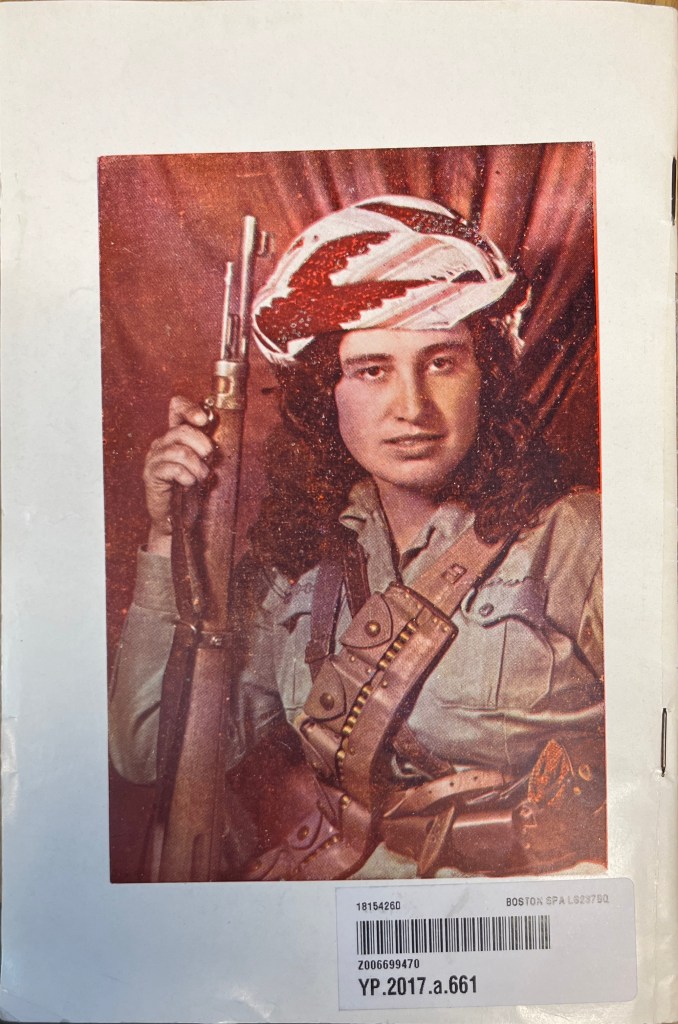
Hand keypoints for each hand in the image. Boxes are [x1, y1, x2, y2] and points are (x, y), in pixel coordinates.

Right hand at [143, 396, 213, 554]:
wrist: (178, 517)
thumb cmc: (192, 489)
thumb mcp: (203, 464)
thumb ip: (206, 448)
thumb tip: (217, 441)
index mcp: (175, 436)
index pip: (176, 407)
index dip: (189, 408)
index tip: (203, 420)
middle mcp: (162, 443)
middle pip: (181, 430)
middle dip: (201, 444)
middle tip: (208, 458)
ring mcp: (154, 458)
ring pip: (179, 451)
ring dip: (196, 466)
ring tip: (200, 477)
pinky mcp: (151, 475)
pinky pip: (171, 468)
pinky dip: (186, 476)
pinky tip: (189, 483)